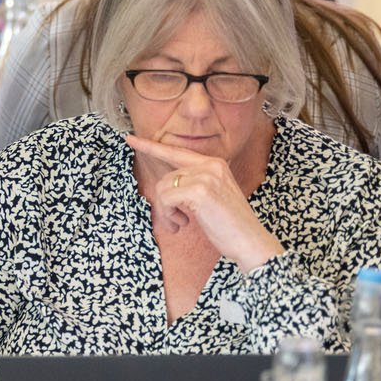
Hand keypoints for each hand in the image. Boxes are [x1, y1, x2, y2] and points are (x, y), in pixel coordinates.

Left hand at [125, 136, 281, 271]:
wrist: (250, 241)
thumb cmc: (230, 225)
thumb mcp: (212, 196)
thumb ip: (193, 184)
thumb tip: (165, 185)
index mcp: (214, 164)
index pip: (177, 152)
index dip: (151, 146)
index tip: (130, 139)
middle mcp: (211, 165)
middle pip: (167, 176)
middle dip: (165, 201)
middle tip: (175, 220)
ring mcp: (206, 176)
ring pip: (164, 187)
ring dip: (167, 210)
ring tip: (180, 223)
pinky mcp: (200, 191)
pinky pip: (166, 198)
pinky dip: (169, 214)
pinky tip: (183, 223)